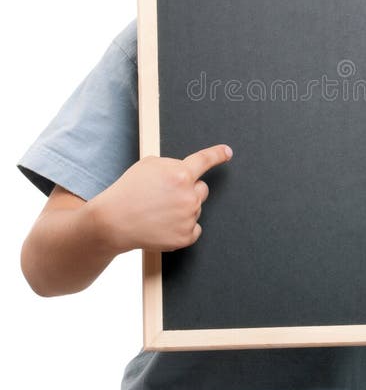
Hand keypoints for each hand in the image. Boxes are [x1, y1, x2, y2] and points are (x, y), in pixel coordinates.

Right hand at [90, 144, 232, 253]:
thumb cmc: (128, 191)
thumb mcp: (148, 165)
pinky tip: (165, 224)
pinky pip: (195, 228)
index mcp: (181, 174)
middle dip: (189, 190)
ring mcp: (189, 218)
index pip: (205, 160)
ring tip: (159, 211)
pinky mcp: (186, 237)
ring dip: (183, 208)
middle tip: (167, 196)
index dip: (218, 154)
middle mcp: (189, 196)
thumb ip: (172, 164)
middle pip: (202, 189)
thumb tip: (186, 169)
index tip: (227, 152)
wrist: (113, 221)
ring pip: (196, 208)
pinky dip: (183, 227)